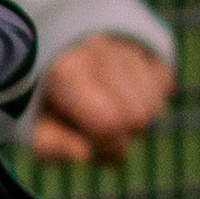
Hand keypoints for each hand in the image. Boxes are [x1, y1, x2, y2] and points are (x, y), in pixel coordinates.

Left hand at [28, 32, 174, 168]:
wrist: (54, 55)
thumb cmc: (46, 101)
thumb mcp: (35, 127)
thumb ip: (52, 146)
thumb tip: (83, 154)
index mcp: (65, 69)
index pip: (109, 121)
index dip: (107, 149)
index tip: (93, 153)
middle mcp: (98, 49)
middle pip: (139, 117)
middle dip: (124, 138)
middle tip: (102, 137)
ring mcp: (123, 44)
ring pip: (155, 105)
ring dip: (137, 120)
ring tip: (110, 115)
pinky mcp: (143, 44)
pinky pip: (164, 84)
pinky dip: (148, 99)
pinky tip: (122, 96)